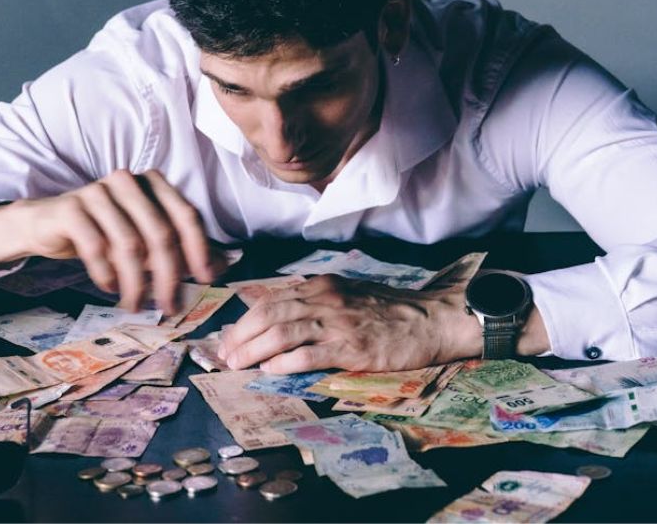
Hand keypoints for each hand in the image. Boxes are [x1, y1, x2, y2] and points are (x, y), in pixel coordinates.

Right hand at [0, 169, 228, 312]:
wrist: (48, 224)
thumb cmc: (106, 231)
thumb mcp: (146, 237)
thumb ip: (182, 247)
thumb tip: (224, 265)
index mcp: (154, 182)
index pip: (186, 216)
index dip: (200, 249)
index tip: (206, 281)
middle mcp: (129, 181)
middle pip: (161, 234)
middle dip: (169, 276)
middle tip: (170, 306)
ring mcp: (98, 191)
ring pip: (130, 245)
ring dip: (136, 282)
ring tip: (136, 305)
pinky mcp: (72, 208)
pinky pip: (96, 247)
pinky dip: (107, 274)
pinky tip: (111, 288)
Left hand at [218, 274, 481, 372]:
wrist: (432, 320)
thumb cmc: (393, 311)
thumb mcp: (350, 294)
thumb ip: (318, 302)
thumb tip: (282, 316)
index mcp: (324, 286)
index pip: (272, 300)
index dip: (245, 320)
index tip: (230, 338)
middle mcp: (326, 300)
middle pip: (269, 314)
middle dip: (241, 336)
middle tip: (225, 355)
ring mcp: (337, 323)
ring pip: (282, 332)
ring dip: (253, 350)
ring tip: (237, 365)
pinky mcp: (350, 347)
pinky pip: (307, 353)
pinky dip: (283, 362)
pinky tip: (269, 371)